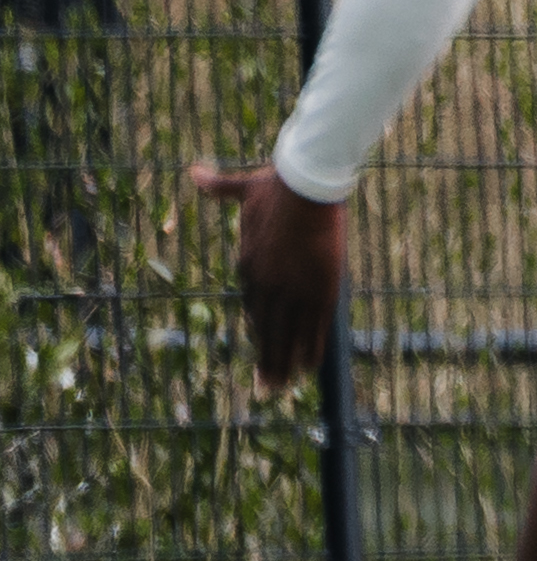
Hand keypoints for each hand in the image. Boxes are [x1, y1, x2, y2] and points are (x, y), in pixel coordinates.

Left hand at [190, 157, 346, 391]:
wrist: (303, 187)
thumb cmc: (276, 186)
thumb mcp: (243, 189)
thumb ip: (219, 187)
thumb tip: (194, 173)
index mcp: (248, 264)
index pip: (253, 305)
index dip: (259, 330)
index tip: (261, 348)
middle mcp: (265, 284)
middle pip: (265, 329)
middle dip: (266, 360)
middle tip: (265, 387)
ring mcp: (290, 289)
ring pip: (285, 336)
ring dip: (282, 364)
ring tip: (281, 387)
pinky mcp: (317, 290)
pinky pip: (313, 329)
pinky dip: (309, 350)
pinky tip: (308, 368)